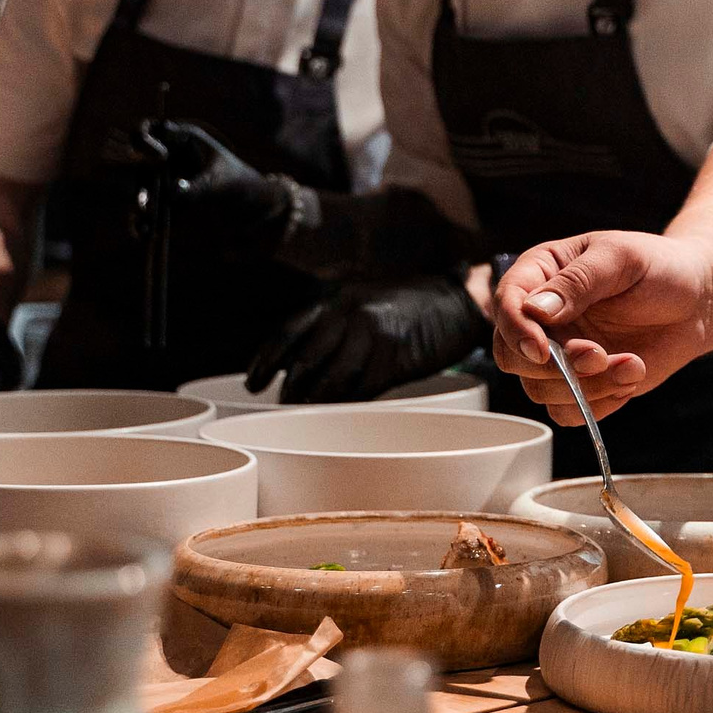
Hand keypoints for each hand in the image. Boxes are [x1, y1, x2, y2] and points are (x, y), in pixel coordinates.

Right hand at [145, 120, 295, 256]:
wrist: (249, 209)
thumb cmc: (238, 183)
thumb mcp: (221, 182)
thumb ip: (198, 185)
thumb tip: (173, 191)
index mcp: (180, 139)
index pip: (149, 130)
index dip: (145, 141)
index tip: (160, 157)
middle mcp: (165, 159)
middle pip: (139, 163)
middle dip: (141, 179)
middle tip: (149, 195)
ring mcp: (161, 183)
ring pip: (140, 190)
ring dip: (141, 204)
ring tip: (149, 219)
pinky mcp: (163, 206)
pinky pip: (145, 214)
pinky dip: (142, 224)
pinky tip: (147, 234)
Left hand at [247, 276, 491, 402]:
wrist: (457, 302)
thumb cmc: (409, 305)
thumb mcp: (364, 303)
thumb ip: (334, 328)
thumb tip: (299, 364)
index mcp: (337, 299)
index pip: (289, 332)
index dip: (267, 360)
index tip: (255, 382)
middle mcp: (350, 314)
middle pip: (306, 360)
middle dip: (291, 387)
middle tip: (284, 403)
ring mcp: (373, 335)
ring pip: (331, 379)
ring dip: (316, 400)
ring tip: (308, 412)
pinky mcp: (395, 358)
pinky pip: (362, 389)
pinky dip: (347, 404)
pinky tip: (340, 411)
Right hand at [488, 233, 712, 429]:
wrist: (697, 300)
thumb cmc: (659, 267)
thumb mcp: (621, 258)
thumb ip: (578, 281)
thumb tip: (534, 310)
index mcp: (541, 274)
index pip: (508, 305)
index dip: (516, 331)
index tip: (541, 350)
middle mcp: (541, 318)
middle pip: (512, 356)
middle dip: (555, 366)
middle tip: (599, 355)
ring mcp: (558, 354)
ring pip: (540, 390)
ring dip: (586, 387)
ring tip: (632, 364)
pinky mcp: (581, 383)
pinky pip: (568, 412)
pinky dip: (599, 404)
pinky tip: (631, 376)